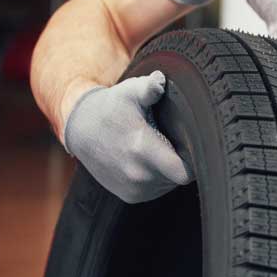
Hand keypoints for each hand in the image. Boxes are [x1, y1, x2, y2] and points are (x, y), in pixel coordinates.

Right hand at [63, 71, 192, 202]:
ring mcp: (134, 189)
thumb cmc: (111, 107)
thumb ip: (149, 88)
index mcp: (142, 150)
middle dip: (183, 161)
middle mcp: (138, 175)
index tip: (195, 145)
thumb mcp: (129, 92)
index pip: (185, 171)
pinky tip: (151, 160)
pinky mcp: (131, 196)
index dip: (195, 161)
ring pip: (170, 184)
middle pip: (180, 176)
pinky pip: (159, 190)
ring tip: (160, 149)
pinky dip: (160, 178)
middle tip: (176, 141)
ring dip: (170, 170)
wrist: (81, 130)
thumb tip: (160, 80)